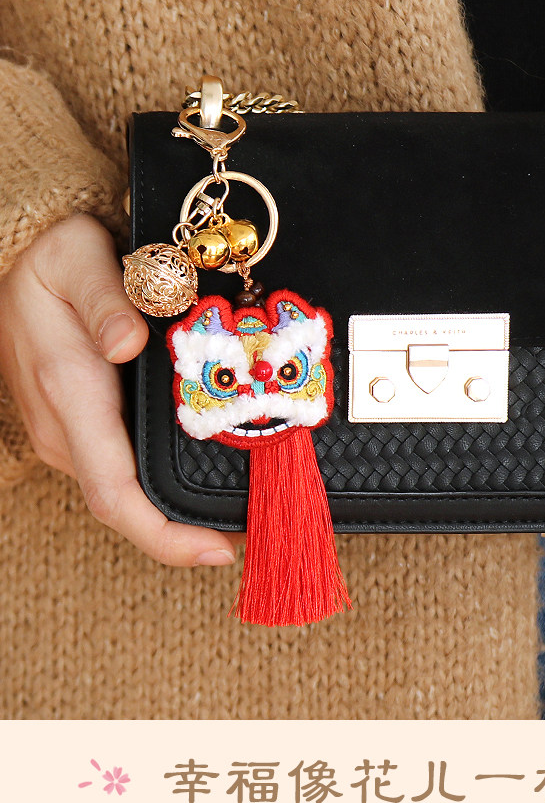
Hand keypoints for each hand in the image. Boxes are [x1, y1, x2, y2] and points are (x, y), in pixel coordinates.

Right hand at [0, 214, 238, 565]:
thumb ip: (108, 298)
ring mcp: (69, 433)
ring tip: (240, 505)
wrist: (16, 262)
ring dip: (175, 510)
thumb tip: (128, 342)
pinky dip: (161, 485)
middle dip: (185, 530)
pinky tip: (202, 472)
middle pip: (126, 505)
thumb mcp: (78, 259)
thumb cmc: (54, 258)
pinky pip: (121, 470)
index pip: (114, 493)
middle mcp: (65, 428)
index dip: (164, 535)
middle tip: (255, 524)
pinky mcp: (80, 427)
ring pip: (125, 490)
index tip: (217, 550)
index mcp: (70, 393)